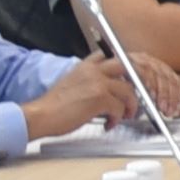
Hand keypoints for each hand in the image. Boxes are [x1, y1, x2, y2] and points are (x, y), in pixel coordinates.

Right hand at [24, 61, 146, 138]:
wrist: (41, 115)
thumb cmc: (54, 106)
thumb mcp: (72, 83)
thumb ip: (90, 81)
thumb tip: (108, 91)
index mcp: (85, 65)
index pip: (109, 55)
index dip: (123, 64)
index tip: (129, 76)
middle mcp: (93, 70)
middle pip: (127, 65)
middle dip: (138, 78)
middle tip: (138, 92)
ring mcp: (98, 83)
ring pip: (128, 90)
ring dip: (130, 105)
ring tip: (125, 115)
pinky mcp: (99, 99)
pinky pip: (119, 107)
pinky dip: (118, 118)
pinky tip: (109, 124)